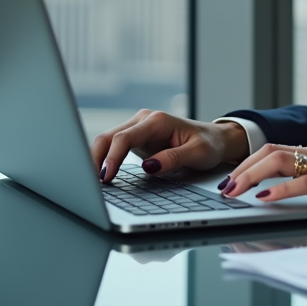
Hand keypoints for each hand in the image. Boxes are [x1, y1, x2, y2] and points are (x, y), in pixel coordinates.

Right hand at [90, 110, 249, 182]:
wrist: (215, 139)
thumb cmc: (209, 145)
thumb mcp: (198, 154)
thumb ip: (174, 159)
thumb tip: (148, 167)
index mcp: (157, 121)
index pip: (125, 137)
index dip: (112, 158)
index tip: (106, 177)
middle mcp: (144, 121)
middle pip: (108, 137)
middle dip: (96, 159)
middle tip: (90, 185)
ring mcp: (138, 129)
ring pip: (107, 141)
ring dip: (97, 160)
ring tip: (92, 184)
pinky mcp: (136, 139)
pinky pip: (113, 148)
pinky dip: (104, 161)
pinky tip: (101, 177)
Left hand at [221, 143, 306, 209]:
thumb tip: (290, 190)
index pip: (276, 150)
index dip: (249, 162)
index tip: (231, 178)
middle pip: (270, 150)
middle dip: (242, 167)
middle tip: (223, 186)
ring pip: (280, 161)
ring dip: (252, 175)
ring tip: (234, 191)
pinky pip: (304, 182)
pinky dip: (280, 188)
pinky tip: (265, 197)